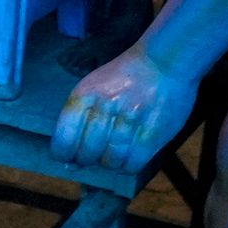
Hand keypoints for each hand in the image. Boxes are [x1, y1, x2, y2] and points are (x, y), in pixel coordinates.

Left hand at [50, 47, 193, 176]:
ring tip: (116, 153)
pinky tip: (130, 157)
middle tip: (97, 153)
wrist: (164, 61)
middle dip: (89, 160)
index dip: (64, 155)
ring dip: (111, 163)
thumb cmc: (123, 80)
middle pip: (87, 154)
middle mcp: (106, 106)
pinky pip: (134, 163)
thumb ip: (78, 123)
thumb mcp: (92, 89)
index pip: (63, 140)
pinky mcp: (154, 131)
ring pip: (111, 161)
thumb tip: (70, 165)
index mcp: (85, 95)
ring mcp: (131, 119)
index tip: (70, 157)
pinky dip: (129, 166)